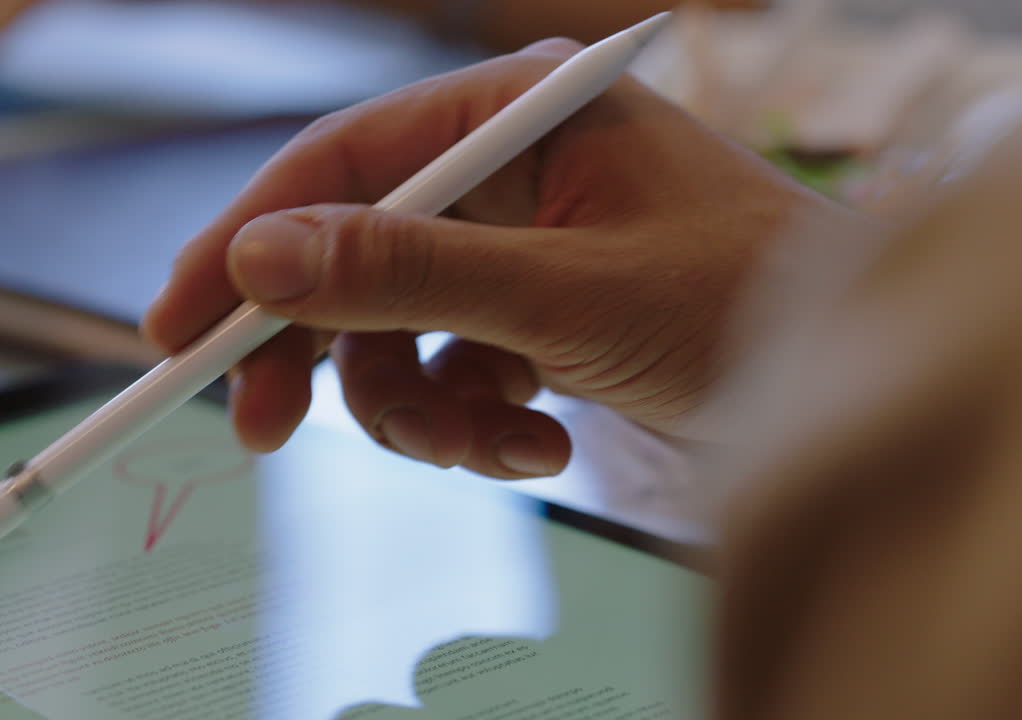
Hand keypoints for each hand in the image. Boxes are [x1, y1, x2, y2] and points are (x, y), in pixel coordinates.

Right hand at [144, 38, 831, 478]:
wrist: (845, 385)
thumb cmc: (743, 306)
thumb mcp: (563, 294)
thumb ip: (407, 272)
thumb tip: (259, 257)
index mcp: (516, 113)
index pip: (342, 163)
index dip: (246, 243)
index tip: (176, 326)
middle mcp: (509, 167)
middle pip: (353, 252)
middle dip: (321, 351)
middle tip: (264, 430)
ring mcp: (518, 243)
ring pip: (398, 331)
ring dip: (423, 409)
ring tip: (491, 447)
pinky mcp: (532, 312)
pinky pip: (453, 369)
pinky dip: (478, 422)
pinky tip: (540, 443)